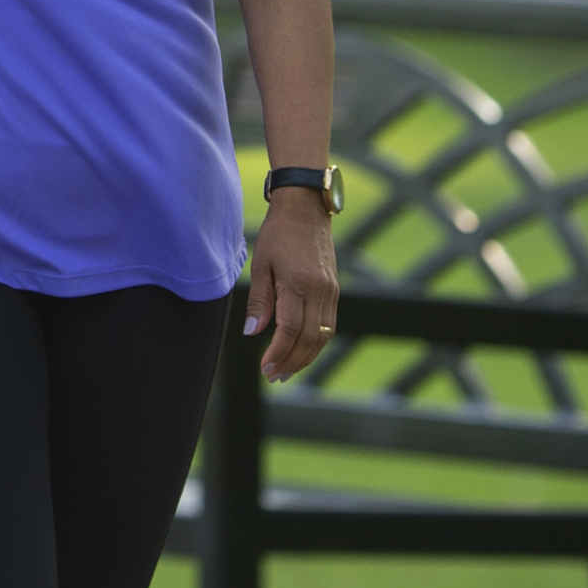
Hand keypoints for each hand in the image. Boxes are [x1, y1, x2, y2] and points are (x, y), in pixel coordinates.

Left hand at [243, 193, 338, 382]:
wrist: (307, 209)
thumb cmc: (278, 234)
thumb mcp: (260, 264)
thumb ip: (260, 300)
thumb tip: (252, 332)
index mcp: (299, 284)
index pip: (290, 330)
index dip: (278, 353)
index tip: (265, 368)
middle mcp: (320, 291)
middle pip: (309, 339)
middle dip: (292, 362)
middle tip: (274, 377)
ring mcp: (331, 292)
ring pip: (324, 336)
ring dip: (306, 357)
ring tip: (287, 371)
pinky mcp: (335, 290)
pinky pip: (329, 325)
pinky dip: (316, 343)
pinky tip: (302, 351)